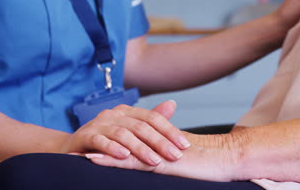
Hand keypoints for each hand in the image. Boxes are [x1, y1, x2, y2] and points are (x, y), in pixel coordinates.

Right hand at [61, 101, 190, 165]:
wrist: (72, 147)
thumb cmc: (105, 139)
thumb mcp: (129, 129)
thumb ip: (150, 119)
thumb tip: (173, 104)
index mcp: (127, 112)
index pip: (152, 118)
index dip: (169, 130)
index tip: (184, 146)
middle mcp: (114, 114)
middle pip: (141, 126)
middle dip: (159, 142)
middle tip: (174, 155)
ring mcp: (98, 124)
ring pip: (123, 134)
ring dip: (140, 148)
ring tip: (154, 160)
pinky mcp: (85, 136)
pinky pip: (100, 140)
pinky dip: (112, 148)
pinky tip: (124, 156)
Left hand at [85, 132, 243, 181]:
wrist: (226, 158)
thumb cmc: (209, 160)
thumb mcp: (183, 155)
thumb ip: (169, 152)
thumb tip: (160, 156)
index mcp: (156, 140)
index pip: (129, 137)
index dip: (109, 139)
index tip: (90, 143)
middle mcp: (152, 142)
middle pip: (119, 141)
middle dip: (97, 145)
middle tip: (74, 150)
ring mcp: (154, 151)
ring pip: (120, 149)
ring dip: (96, 151)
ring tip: (74, 155)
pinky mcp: (159, 162)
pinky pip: (130, 160)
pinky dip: (110, 159)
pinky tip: (94, 159)